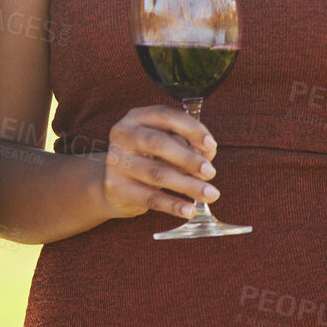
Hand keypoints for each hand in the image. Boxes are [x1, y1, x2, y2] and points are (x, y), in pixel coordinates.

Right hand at [100, 105, 218, 220]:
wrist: (115, 185)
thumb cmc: (147, 159)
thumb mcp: (166, 145)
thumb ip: (187, 144)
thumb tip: (208, 153)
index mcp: (137, 117)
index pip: (166, 116)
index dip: (191, 129)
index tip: (211, 145)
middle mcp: (123, 135)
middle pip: (157, 143)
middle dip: (188, 158)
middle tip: (210, 172)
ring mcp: (116, 162)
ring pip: (156, 173)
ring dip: (187, 184)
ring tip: (209, 193)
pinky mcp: (117, 188)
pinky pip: (150, 198)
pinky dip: (173, 205)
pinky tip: (189, 210)